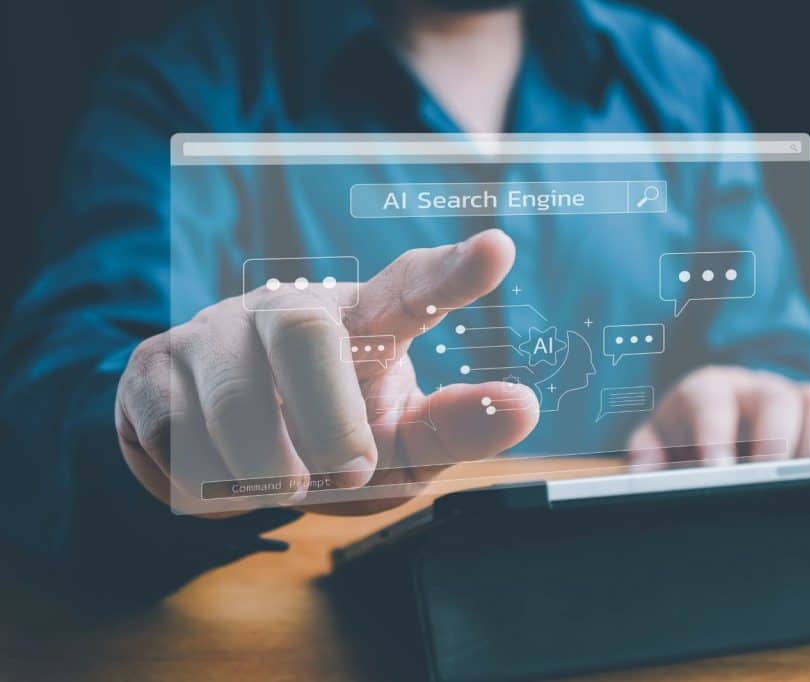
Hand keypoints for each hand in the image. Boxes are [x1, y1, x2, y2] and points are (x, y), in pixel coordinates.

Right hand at [115, 229, 539, 514]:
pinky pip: (175, 435)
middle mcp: (287, 312)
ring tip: (283, 482)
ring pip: (232, 398)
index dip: (451, 273)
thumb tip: (524, 407)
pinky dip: (209, 484)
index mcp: (364, 323)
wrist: (223, 454)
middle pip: (304, 332)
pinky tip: (222, 475)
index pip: (409, 287)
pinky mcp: (153, 369)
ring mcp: (215, 333)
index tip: (497, 251)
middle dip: (329, 417)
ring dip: (265, 468)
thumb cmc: (330, 437)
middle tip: (351, 471)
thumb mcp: (396, 446)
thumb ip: (452, 429)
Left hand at [627, 366, 809, 467]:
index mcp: (708, 388)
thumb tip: (644, 474)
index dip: (716, 436)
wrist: (710, 423)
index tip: (718, 472)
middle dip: (777, 441)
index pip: (712, 402)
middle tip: (769, 483)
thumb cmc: (683, 436)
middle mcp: (754, 387)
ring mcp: (792, 397)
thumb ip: (645, 454)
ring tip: (804, 487)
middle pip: (776, 398)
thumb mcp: (654, 442)